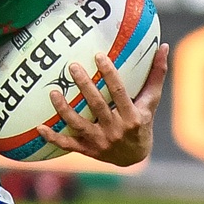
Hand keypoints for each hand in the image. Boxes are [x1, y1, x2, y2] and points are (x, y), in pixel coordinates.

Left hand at [40, 44, 169, 166]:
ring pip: (79, 125)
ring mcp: (99, 142)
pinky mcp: (87, 150)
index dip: (109, 74)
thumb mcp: (151, 101)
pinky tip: (40, 127)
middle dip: (84, 85)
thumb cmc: (143, 122)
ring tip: (53, 91)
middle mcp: (115, 130)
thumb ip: (156, 75)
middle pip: (97, 105)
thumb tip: (164, 46)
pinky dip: (53, 138)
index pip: (119, 92)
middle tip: (72, 66)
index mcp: (132, 117)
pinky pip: (67, 145)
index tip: (98, 55)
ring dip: (64, 109)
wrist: (134, 156)